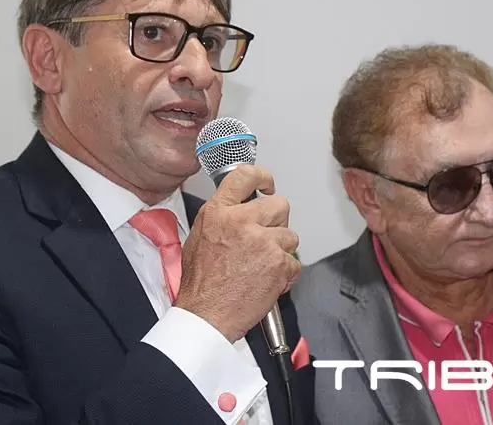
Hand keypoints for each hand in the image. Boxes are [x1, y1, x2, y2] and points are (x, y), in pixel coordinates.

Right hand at [175, 164, 300, 342]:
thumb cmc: (201, 283)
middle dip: (277, 221)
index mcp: (219, 212)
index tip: (268, 184)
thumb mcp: (198, 237)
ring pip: (291, 235)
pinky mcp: (278, 264)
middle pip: (279, 205)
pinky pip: (294, 262)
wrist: (206, 315)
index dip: (262, 177)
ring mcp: (263, 242)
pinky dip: (285, 274)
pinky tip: (267, 280)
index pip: (246, 176)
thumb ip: (222, 216)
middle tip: (266, 237)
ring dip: (281, 250)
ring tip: (262, 265)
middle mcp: (241, 222)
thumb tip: (239, 206)